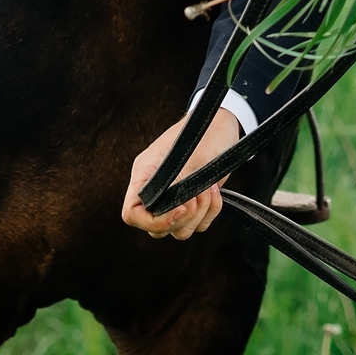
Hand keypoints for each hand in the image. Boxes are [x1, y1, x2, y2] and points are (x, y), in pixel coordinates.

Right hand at [121, 109, 242, 240]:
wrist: (223, 124)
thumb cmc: (203, 133)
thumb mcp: (187, 157)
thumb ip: (175, 187)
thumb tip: (171, 211)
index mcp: (145, 176)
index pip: (132, 214)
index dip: (153, 221)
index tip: (181, 209)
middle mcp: (155, 191)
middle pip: (155, 228)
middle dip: (182, 216)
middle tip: (199, 193)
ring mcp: (173, 199)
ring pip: (178, 230)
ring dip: (198, 214)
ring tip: (209, 189)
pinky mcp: (193, 202)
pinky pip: (197, 225)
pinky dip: (209, 213)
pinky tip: (216, 192)